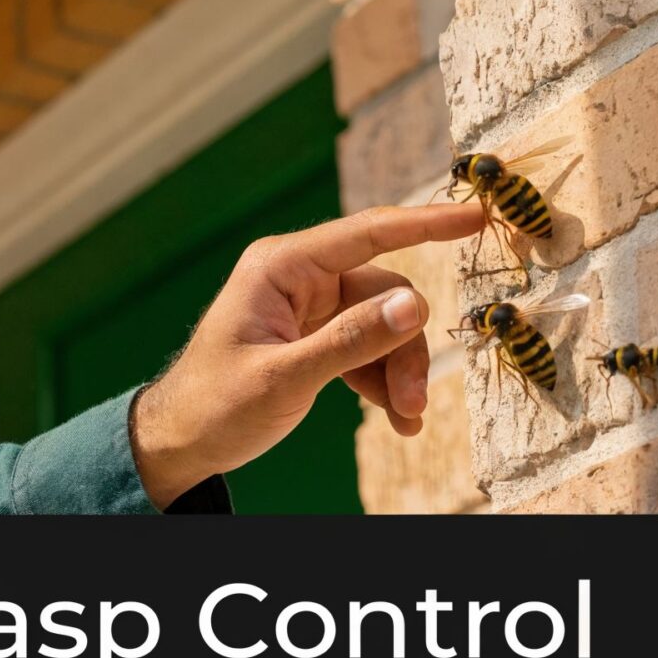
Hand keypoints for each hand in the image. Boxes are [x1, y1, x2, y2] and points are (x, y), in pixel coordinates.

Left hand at [127, 202, 485, 503]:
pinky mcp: (316, 336)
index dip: (426, 223)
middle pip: (385, 295)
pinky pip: (369, 347)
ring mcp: (310, 307)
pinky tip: (397, 418)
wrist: (181, 442)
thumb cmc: (214, 405)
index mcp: (281, 266)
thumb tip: (415, 306)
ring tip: (406, 419)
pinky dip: (384, 381)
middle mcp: (299, 277)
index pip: (367, 233)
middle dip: (406, 348)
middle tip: (413, 402)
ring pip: (385, 325)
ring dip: (400, 372)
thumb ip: (349, 342)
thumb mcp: (283, 378)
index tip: (476, 216)